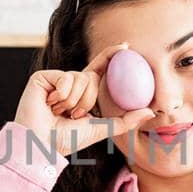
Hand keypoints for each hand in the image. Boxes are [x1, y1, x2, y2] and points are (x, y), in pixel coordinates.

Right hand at [13, 42, 152, 156]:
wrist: (42, 144)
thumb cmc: (67, 140)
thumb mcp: (101, 129)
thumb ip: (126, 120)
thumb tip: (150, 111)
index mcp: (82, 92)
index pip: (99, 69)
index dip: (111, 55)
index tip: (126, 47)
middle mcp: (69, 84)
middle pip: (92, 77)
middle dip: (87, 100)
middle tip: (73, 116)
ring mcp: (55, 80)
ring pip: (79, 78)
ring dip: (73, 100)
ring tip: (59, 112)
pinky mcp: (43, 78)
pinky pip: (65, 77)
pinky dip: (62, 94)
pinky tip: (50, 104)